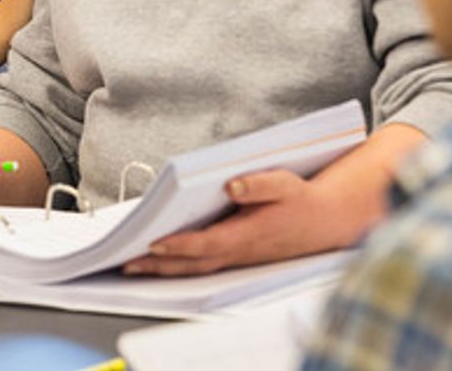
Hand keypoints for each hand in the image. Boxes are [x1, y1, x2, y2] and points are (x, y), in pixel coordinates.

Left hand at [121, 167, 382, 275]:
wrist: (324, 222)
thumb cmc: (300, 200)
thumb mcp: (284, 183)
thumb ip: (258, 184)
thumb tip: (230, 185)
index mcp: (248, 234)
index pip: (207, 242)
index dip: (180, 245)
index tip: (154, 244)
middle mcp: (239, 250)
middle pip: (193, 262)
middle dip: (160, 265)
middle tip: (127, 263)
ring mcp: (237, 257)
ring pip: (196, 267)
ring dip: (165, 269)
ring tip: (133, 266)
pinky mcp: (237, 255)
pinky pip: (203, 265)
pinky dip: (180, 265)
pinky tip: (161, 262)